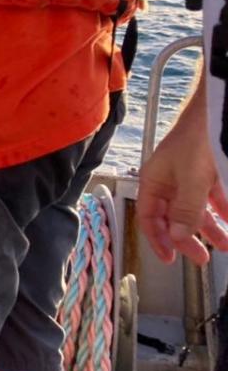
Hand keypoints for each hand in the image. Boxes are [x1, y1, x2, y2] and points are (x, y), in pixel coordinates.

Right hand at [137, 118, 227, 264]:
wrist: (215, 111)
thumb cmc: (197, 138)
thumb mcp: (192, 178)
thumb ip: (185, 209)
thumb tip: (178, 238)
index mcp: (154, 182)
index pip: (149, 218)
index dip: (157, 240)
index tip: (170, 259)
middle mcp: (168, 182)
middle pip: (173, 218)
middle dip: (187, 238)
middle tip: (202, 257)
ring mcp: (188, 178)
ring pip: (194, 210)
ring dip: (209, 228)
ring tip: (224, 244)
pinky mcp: (206, 173)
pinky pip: (211, 198)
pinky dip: (220, 211)